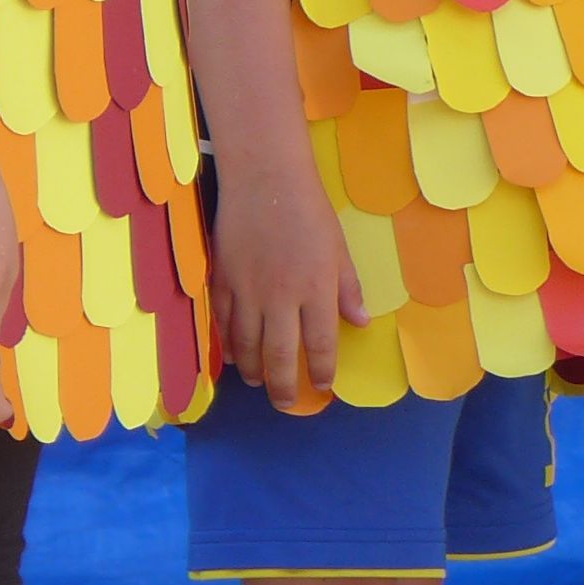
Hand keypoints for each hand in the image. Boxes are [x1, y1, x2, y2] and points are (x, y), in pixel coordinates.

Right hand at [210, 163, 367, 407]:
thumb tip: (361, 323)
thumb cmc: (310, 211)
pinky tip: (235, 358)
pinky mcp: (221, 283)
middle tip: (285, 404)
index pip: (321, 344)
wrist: (265, 180)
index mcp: (316, 289)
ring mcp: (247, 292)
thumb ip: (347, 289)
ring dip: (255, 371)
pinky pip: (222, 325)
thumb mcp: (339, 249)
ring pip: (247, 347)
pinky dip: (228, 347)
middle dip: (284, 387)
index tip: (324, 386)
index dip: (322, 371)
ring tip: (261, 383)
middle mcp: (281, 298)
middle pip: (280, 356)